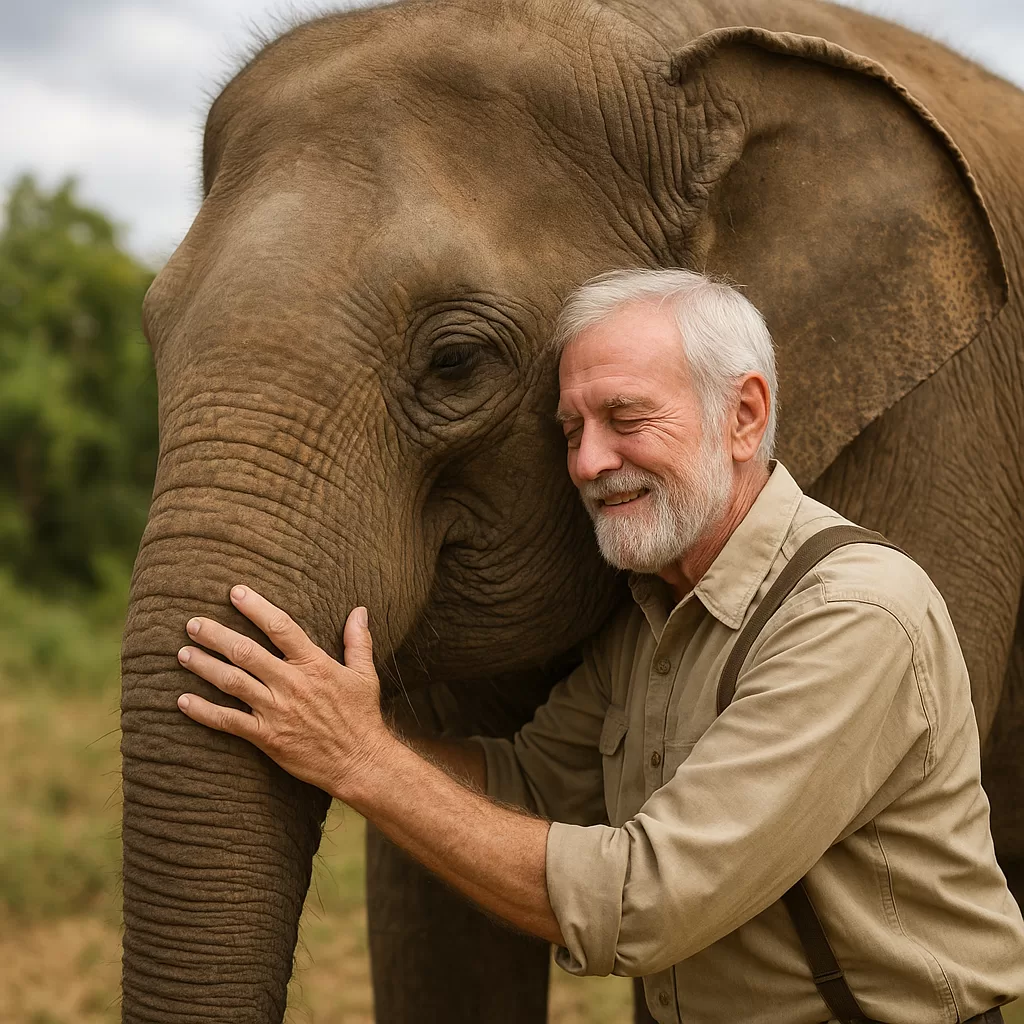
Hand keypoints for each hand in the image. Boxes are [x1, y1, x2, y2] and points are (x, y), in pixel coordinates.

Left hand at [176, 586, 388, 798]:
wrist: (360, 761)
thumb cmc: (361, 716)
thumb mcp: (364, 674)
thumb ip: (357, 640)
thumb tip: (360, 610)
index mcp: (314, 664)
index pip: (280, 627)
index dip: (256, 607)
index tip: (235, 593)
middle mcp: (291, 684)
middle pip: (246, 652)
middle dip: (216, 635)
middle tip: (193, 623)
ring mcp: (277, 711)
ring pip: (232, 682)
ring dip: (204, 666)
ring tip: (183, 653)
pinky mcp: (267, 737)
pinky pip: (229, 722)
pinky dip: (204, 711)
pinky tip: (183, 701)